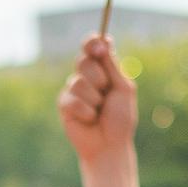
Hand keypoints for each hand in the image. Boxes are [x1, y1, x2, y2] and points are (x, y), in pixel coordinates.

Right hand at [57, 34, 135, 162]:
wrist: (110, 146)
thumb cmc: (121, 120)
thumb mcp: (123, 89)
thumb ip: (112, 66)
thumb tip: (104, 40)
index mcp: (103, 70)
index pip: (93, 48)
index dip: (92, 43)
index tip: (99, 46)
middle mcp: (87, 77)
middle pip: (83, 60)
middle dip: (96, 75)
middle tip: (105, 90)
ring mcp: (74, 90)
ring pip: (77, 81)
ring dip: (93, 98)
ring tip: (99, 112)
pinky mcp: (64, 105)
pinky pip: (71, 99)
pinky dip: (85, 111)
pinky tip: (89, 120)